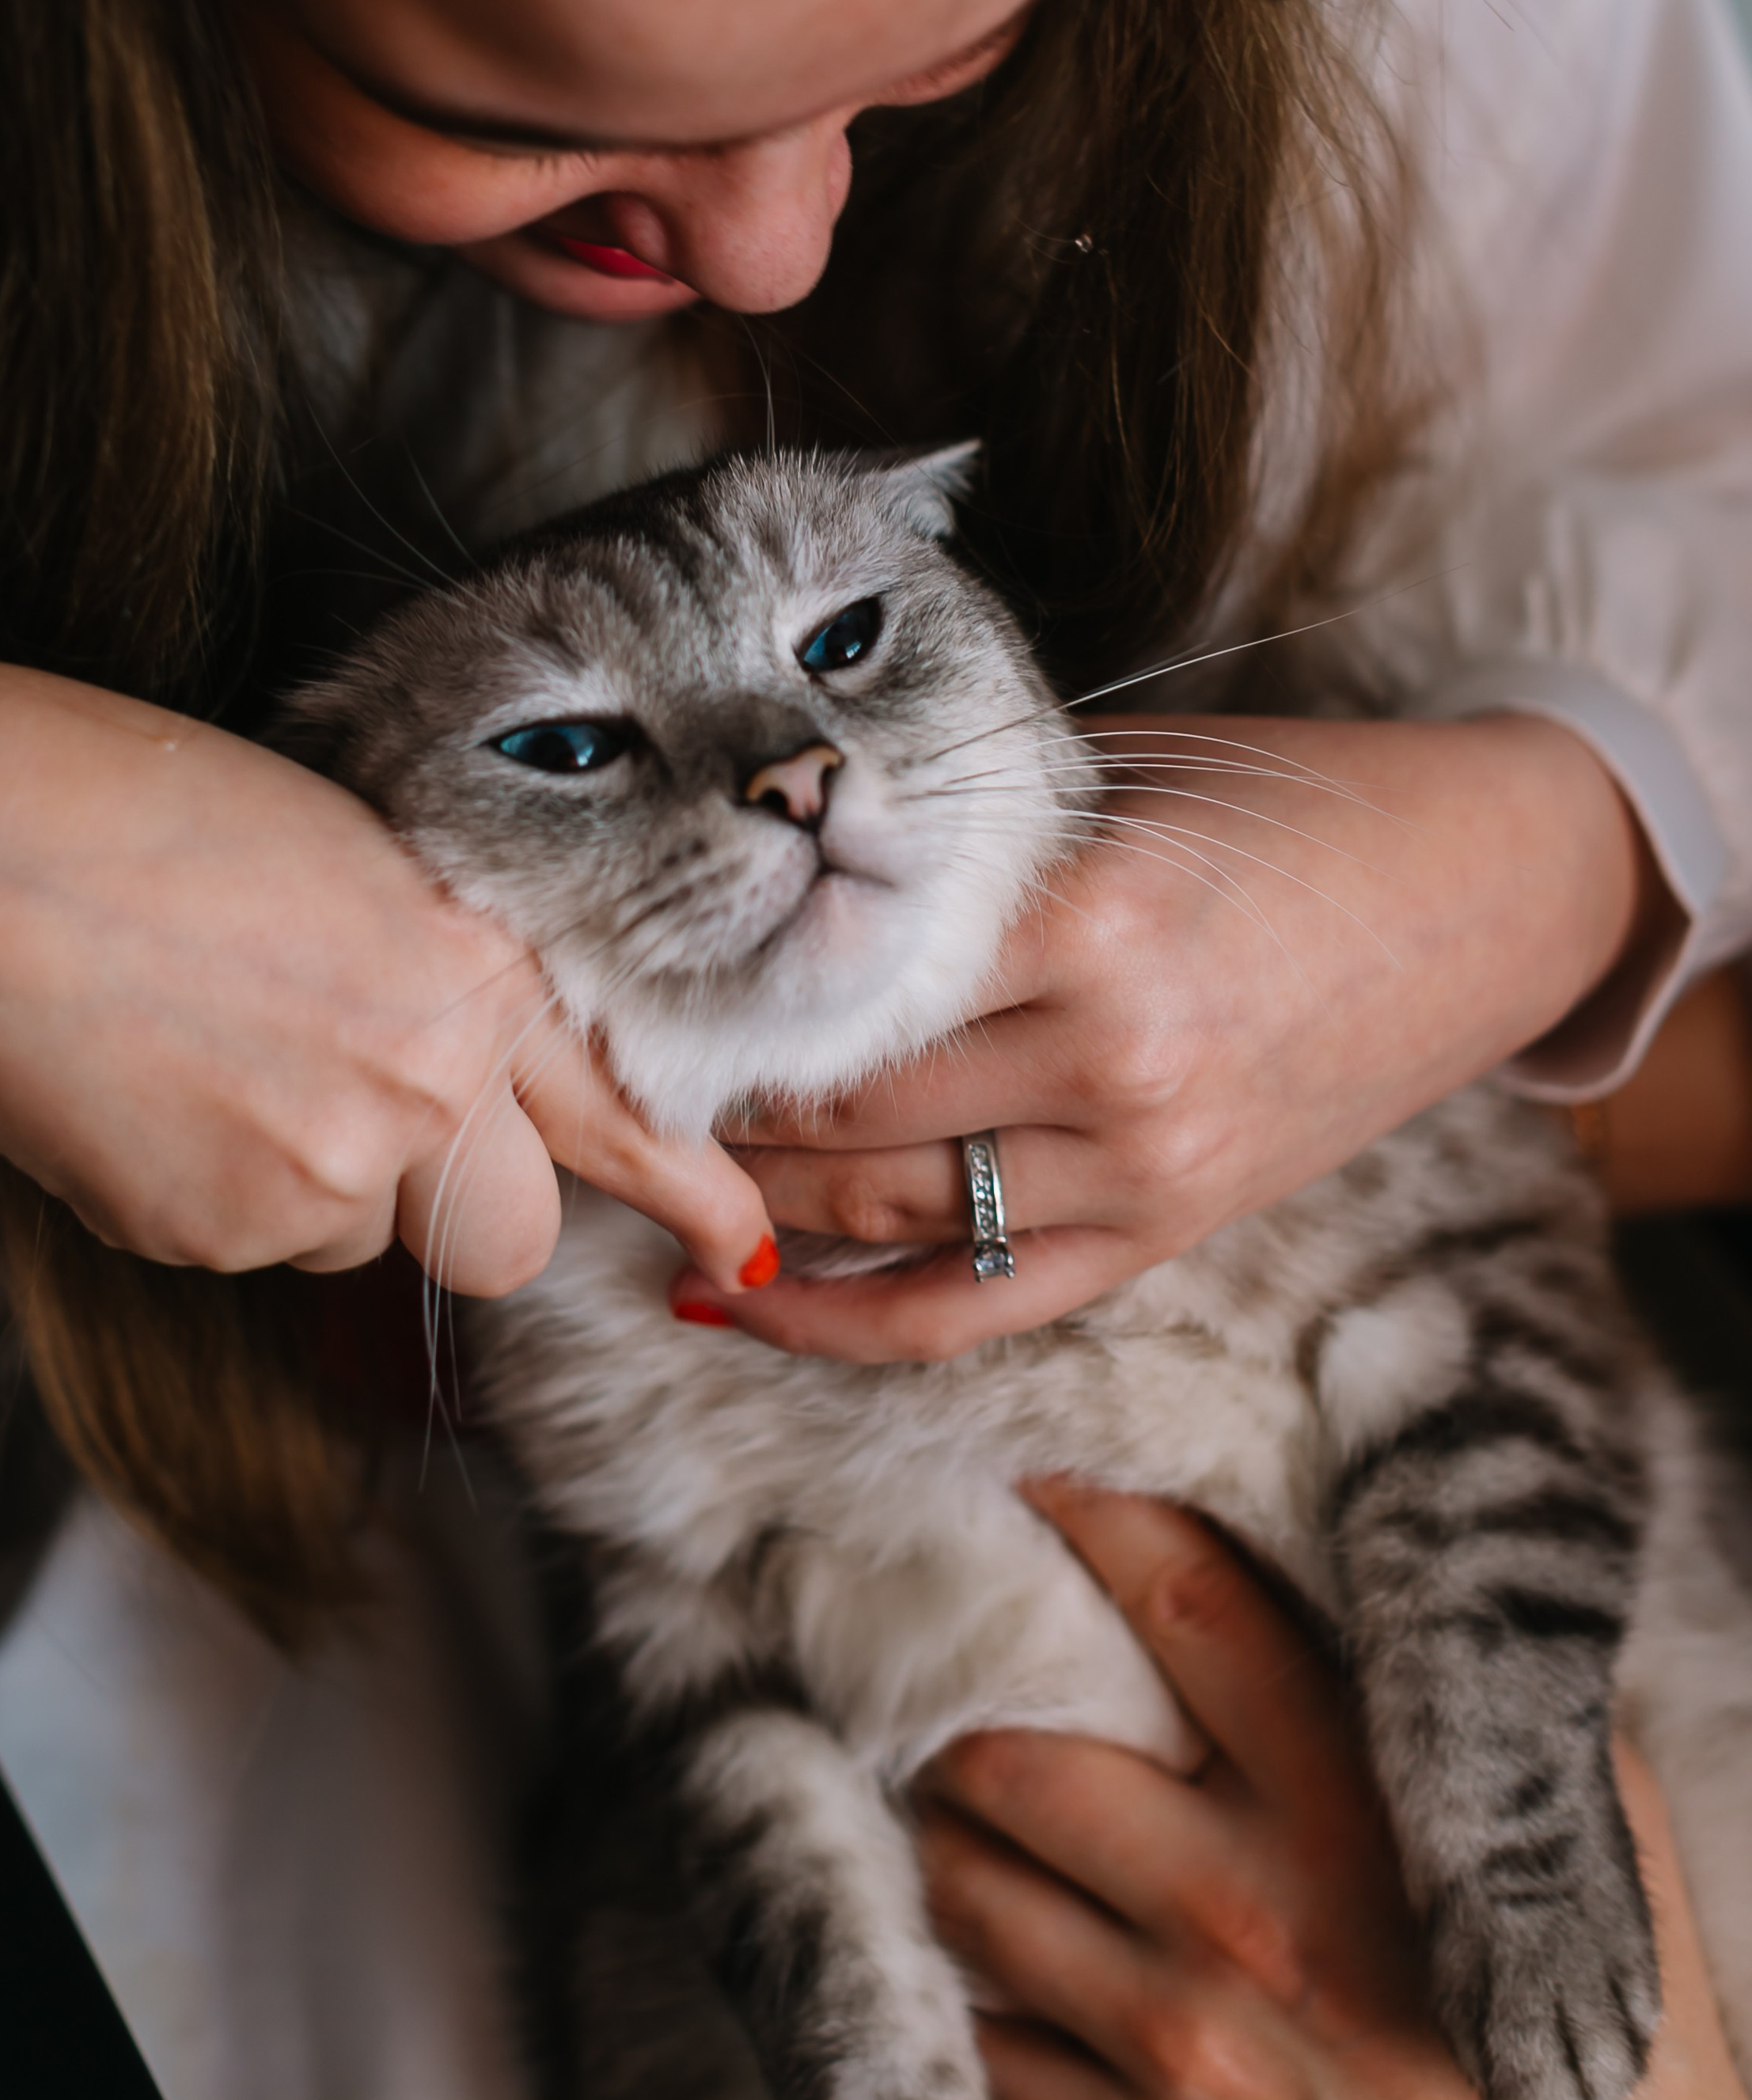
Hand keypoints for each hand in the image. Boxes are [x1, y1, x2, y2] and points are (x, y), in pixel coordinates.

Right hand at [0, 659, 771, 1288]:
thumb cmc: (145, 817)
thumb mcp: (349, 858)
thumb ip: (442, 966)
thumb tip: (480, 1071)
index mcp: (473, 958)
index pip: (619, 1110)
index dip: (690, 1192)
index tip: (740, 1252)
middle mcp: (427, 1079)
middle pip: (512, 1234)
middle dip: (467, 1201)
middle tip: (373, 1116)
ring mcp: (322, 1168)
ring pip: (368, 1238)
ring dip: (321, 1176)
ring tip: (216, 1050)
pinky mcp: (220, 1230)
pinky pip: (261, 1244)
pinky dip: (224, 1185)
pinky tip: (158, 1085)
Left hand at [676, 712, 1664, 1358]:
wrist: (1485, 894)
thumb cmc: (1295, 805)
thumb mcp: (1126, 778)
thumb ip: (972, 827)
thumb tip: (787, 853)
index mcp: (1089, 916)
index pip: (845, 977)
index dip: (722, 983)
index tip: (633, 971)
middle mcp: (1110, 1058)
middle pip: (842, 1102)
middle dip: (711, 1094)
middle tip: (613, 1066)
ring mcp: (1141, 1167)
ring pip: (884, 1211)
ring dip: (750, 1198)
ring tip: (651, 1163)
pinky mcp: (1163, 1235)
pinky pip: (967, 1310)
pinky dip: (838, 1321)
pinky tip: (739, 1303)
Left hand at [917, 1485, 1747, 2099]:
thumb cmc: (1596, 2059)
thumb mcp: (1582, 1853)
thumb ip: (1485, 1712)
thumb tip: (1404, 1575)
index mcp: (1351, 1818)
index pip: (1188, 1605)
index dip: (1099, 1516)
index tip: (1046, 1471)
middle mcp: (1243, 1922)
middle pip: (1019, 1751)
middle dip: (973, 1705)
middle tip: (965, 1673)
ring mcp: (1179, 2051)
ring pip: (971, 1885)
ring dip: (953, 1834)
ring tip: (964, 1805)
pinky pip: (990, 2039)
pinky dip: (981, 1989)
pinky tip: (1009, 1962)